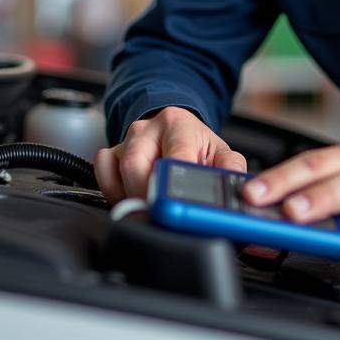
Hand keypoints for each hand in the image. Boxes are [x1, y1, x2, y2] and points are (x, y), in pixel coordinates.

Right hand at [94, 105, 246, 203]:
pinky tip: (130, 195)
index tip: (175, 206)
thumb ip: (231, 169)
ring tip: (149, 205)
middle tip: (161, 214)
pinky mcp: (113, 151)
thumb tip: (236, 187)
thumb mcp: (220, 154)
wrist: (175, 128)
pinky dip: (112, 190)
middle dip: (148, 197)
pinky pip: (102, 172)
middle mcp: (149, 128)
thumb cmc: (196, 145)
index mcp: (179, 125)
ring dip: (131, 197)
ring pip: (118, 171)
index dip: (172, 185)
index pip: (174, 156)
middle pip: (137, 166)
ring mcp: (128, 139)